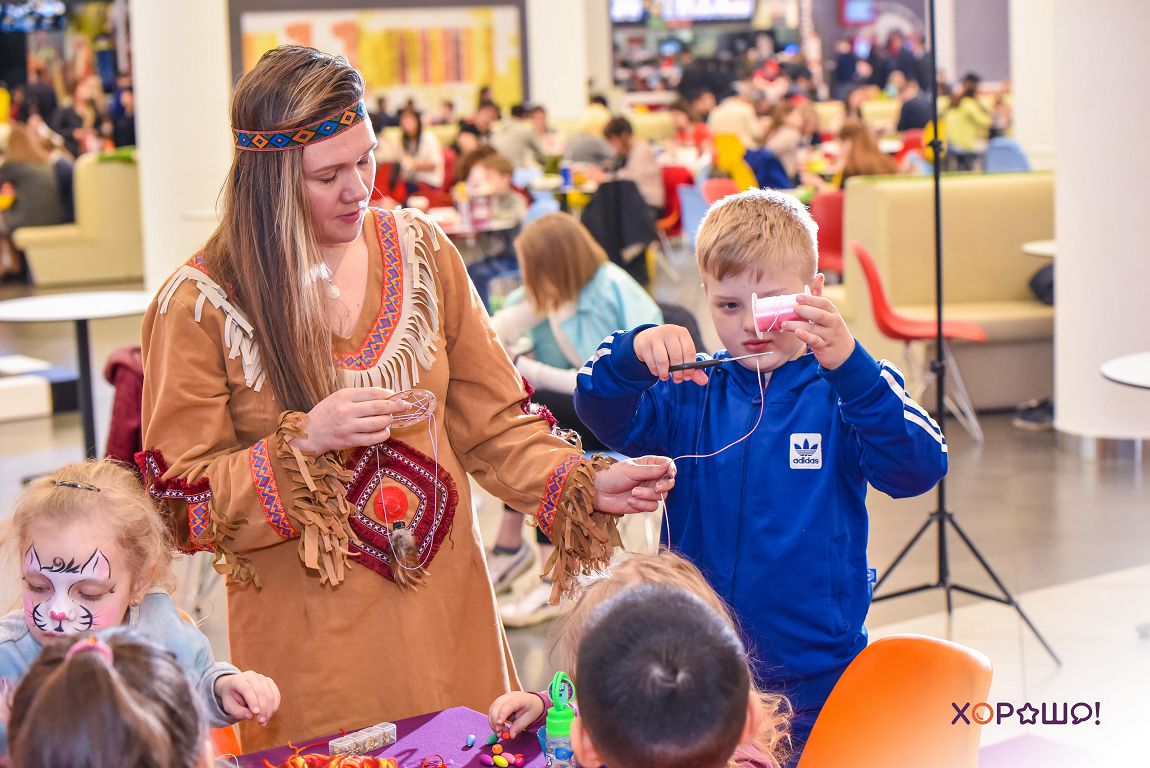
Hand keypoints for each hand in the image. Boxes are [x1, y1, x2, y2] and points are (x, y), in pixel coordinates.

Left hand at [215, 671, 280, 726]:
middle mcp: (252, 676)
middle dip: (263, 708)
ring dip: (269, 709)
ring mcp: (262, 678)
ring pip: (270, 694)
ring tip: (264, 721)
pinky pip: (276, 694)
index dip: (253, 701)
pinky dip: (275, 705)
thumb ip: (238, 712)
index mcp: (238, 680)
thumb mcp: (229, 706)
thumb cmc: (231, 698)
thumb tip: (251, 717)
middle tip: (261, 722)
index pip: (247, 689)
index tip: (256, 714)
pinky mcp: (270, 682)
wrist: (234, 687)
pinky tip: (270, 715)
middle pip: (261, 692)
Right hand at [291, 388, 411, 454]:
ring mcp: (348, 427)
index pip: (374, 392)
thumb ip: (360, 395)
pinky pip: (374, 439)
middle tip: (406, 406)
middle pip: (379, 407)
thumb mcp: (339, 397)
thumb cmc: (326, 413)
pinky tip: (384, 431)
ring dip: (389, 421)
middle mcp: (347, 410)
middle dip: (396, 406)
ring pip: (379, 423)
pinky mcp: (350, 441)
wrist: (309, 433)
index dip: (390, 394)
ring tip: (389, 419)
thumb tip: (386, 394)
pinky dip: (383, 434)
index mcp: (344, 396)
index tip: (399, 396)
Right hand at [488, 691, 544, 738]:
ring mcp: (501, 699)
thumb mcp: (529, 718)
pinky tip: (499, 728)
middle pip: (496, 707)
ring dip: (493, 723)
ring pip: (492, 710)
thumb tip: (510, 735)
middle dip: (495, 721)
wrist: (532, 702)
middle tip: (499, 734)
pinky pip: (492, 712)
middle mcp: (507, 697)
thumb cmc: (531, 709)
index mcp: (518, 699)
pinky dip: (493, 722)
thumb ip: (519, 726)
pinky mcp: (498, 704)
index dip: (502, 715)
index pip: (507, 706)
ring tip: (500, 733)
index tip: (499, 725)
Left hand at [593, 456, 675, 514]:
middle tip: (656, 487)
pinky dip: (642, 504)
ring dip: (648, 495)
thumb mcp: (631, 470)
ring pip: (661, 496)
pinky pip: (652, 506)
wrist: (598, 492)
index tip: (670, 473)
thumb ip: (650, 470)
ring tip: (633, 493)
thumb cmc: (612, 476)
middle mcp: (650, 478)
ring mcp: (647, 491)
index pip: (667, 465)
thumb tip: (667, 465)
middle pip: (669, 482)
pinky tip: (630, 500)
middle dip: (664, 485)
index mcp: (648, 465)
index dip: (672, 469)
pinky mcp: (643, 504)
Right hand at [634, 325, 707, 385]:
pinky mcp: (644, 344)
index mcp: (682, 333)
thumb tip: (704, 381)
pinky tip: (658, 372)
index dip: (689, 366)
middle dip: (678, 372)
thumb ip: (692, 368)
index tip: (688, 377)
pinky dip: (655, 371)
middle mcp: (669, 331)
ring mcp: (655, 336)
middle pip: (676, 356)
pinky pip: (651, 362)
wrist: (647, 338)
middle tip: (677, 380)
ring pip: (663, 360)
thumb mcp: (681, 354)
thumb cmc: (668, 348)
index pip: (689, 350)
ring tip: (665, 377)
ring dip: (665, 373)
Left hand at [782, 294, 855, 369]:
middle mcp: (833, 323)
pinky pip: (815, 341)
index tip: (798, 297)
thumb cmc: (831, 329)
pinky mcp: (824, 347)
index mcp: (833, 312)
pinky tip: (797, 333)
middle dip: (806, 310)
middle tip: (793, 308)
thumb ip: (820, 296)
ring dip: (797, 325)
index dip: (811, 299)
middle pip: (820, 315)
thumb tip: (819, 275)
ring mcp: (829, 335)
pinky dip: (806, 337)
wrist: (844, 353)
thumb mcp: (828, 313)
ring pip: (813, 329)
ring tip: (784, 324)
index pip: (824, 303)